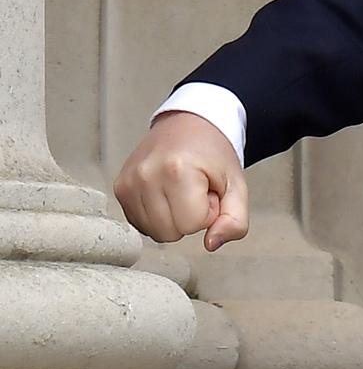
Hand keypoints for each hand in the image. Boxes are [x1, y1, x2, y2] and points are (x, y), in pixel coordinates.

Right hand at [112, 111, 250, 251]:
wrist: (190, 124)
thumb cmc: (215, 155)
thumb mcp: (237, 186)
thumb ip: (235, 221)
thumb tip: (211, 245)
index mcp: (177, 170)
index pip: (192, 225)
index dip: (207, 212)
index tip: (208, 190)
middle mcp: (145, 175)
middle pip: (170, 232)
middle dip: (189, 217)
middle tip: (196, 189)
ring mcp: (128, 181)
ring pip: (153, 231)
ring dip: (172, 217)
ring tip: (181, 189)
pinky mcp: (119, 187)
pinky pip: (140, 223)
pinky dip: (157, 215)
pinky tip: (165, 192)